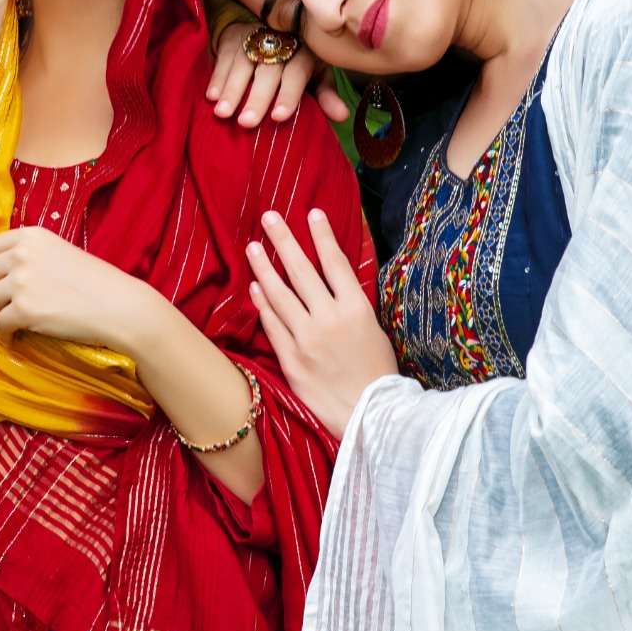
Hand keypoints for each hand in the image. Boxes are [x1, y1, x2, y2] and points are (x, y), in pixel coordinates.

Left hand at [0, 226, 146, 351]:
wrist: (118, 305)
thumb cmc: (97, 281)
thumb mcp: (61, 253)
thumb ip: (32, 257)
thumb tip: (1, 277)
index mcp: (32, 236)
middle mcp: (22, 254)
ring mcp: (21, 281)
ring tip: (5, 323)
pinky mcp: (23, 309)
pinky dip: (4, 334)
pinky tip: (15, 338)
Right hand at [208, 22, 349, 127]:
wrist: (271, 30)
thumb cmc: (296, 64)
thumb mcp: (314, 76)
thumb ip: (325, 95)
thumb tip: (343, 116)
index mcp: (305, 52)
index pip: (297, 73)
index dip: (289, 94)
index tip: (278, 117)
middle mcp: (281, 42)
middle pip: (268, 70)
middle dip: (257, 97)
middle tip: (246, 123)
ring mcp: (255, 36)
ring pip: (243, 63)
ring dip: (232, 89)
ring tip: (222, 113)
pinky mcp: (234, 36)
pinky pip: (223, 58)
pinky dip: (217, 78)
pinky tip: (211, 96)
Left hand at [246, 209, 397, 437]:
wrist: (370, 417)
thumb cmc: (378, 374)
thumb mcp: (375, 331)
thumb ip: (352, 305)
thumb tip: (334, 280)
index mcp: (357, 309)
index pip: (335, 263)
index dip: (322, 236)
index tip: (312, 212)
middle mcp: (330, 319)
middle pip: (302, 271)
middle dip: (284, 241)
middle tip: (269, 218)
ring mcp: (307, 339)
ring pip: (280, 295)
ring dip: (265, 267)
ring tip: (253, 246)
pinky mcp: (291, 360)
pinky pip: (273, 325)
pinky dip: (263, 304)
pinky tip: (256, 286)